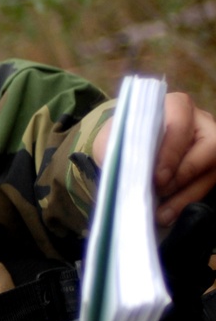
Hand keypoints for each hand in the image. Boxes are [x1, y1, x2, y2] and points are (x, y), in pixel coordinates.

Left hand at [93, 92, 215, 226]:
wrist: (130, 147)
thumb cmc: (125, 138)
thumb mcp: (113, 138)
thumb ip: (118, 149)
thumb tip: (126, 175)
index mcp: (175, 105)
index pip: (180, 122)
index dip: (171, 151)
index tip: (157, 178)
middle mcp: (200, 121)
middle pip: (209, 145)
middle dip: (184, 173)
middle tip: (160, 192)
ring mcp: (210, 144)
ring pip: (213, 169)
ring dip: (186, 195)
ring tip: (161, 214)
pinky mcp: (211, 168)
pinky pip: (208, 185)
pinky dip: (187, 202)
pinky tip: (167, 215)